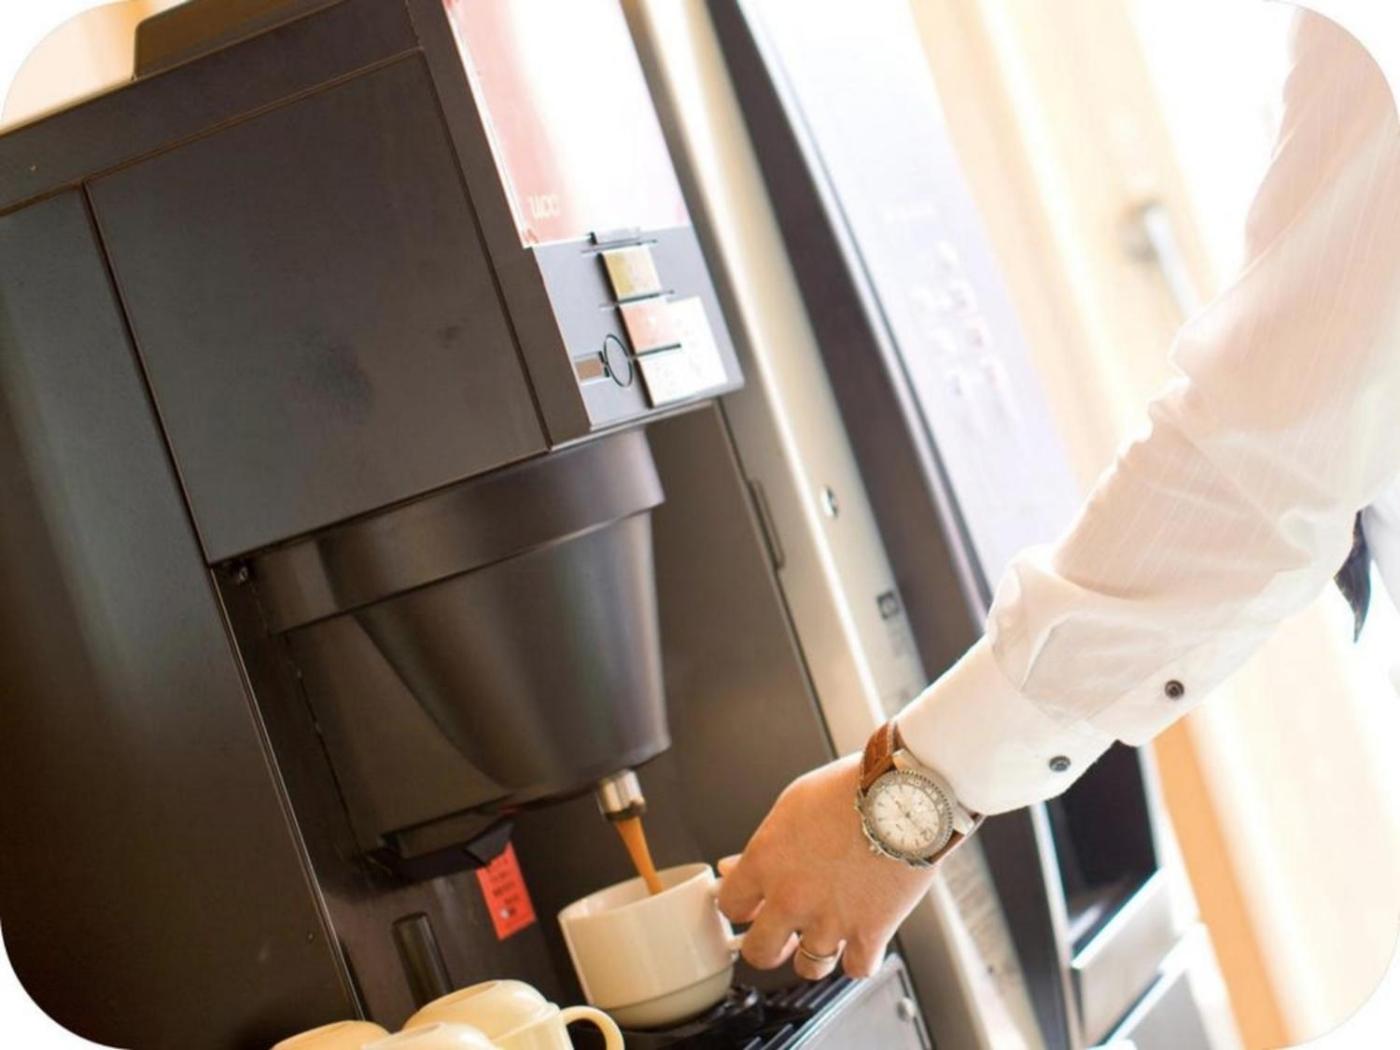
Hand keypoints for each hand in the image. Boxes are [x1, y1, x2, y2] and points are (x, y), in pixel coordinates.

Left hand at [716, 753, 938, 980]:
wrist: (904, 792)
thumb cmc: (850, 789)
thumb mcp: (791, 806)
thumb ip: (762, 845)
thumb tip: (734, 867)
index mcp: (765, 862)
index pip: (729, 906)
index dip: (740, 908)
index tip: (750, 907)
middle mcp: (791, 897)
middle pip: (758, 953)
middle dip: (766, 946)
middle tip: (778, 937)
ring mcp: (830, 919)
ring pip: (808, 969)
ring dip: (813, 956)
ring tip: (822, 937)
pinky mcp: (871, 931)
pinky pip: (857, 969)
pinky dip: (858, 960)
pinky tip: (859, 942)